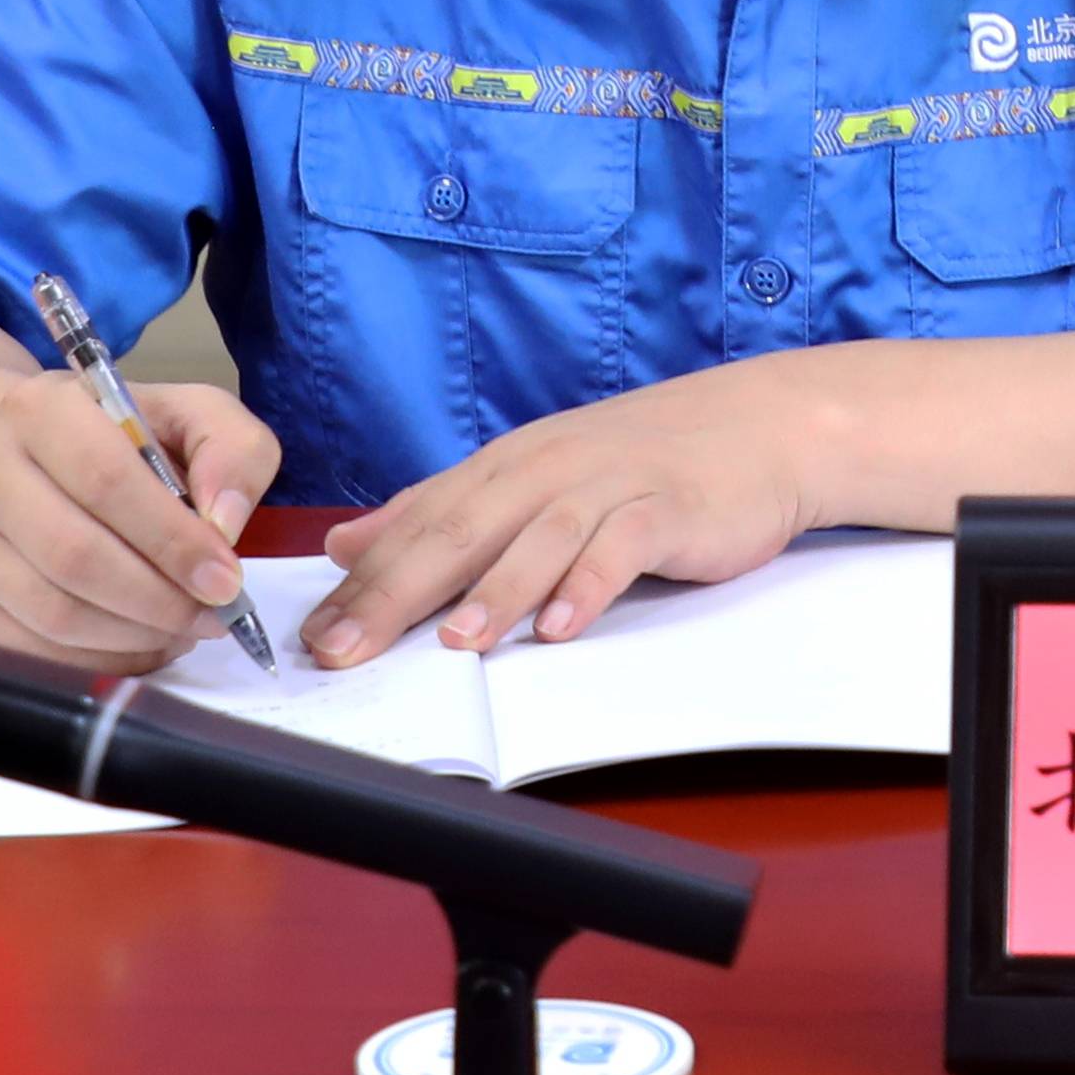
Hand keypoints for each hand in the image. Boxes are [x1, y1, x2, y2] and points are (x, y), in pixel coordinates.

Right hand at [0, 370, 279, 676]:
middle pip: (74, 555)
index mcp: (41, 408)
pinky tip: (142, 645)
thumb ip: (230, 450)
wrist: (31, 457)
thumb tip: (225, 521)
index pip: (106, 480)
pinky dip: (96, 660)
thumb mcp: (192, 414)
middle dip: (157, 599)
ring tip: (184, 631)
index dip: (171, 538)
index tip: (224, 579)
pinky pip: (29, 648)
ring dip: (131, 635)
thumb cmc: (124, 437)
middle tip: (212, 616)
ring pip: (51, 611)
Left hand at [307, 356, 828, 665]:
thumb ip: (444, 507)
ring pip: (540, 536)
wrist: (762, 425)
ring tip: (456, 643)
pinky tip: (563, 625)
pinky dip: (590, 585)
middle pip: (463, 529)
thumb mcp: (537, 473)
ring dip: (496, 590)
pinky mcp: (668, 508)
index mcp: (511, 464)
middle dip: (399, 594)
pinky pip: (623, 548)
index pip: (421, 522)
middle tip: (346, 649)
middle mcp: (550, 468)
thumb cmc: (646, 459)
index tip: (312, 636)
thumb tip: (350, 542)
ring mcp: (610, 485)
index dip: (364, 581)